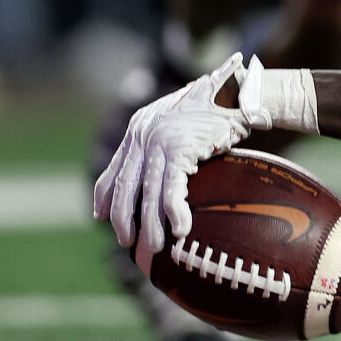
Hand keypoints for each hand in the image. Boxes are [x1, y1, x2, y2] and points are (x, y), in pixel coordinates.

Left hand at [93, 53, 268, 257]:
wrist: (240, 92)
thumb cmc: (218, 107)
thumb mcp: (181, 121)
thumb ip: (165, 142)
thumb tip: (165, 170)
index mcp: (140, 127)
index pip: (114, 168)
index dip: (103, 196)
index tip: (99, 218)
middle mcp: (144, 135)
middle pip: (124, 186)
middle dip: (123, 219)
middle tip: (127, 243)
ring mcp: (160, 142)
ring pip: (147, 193)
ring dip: (150, 225)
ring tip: (156, 247)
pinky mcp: (179, 150)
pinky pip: (171, 190)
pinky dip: (174, 213)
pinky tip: (181, 230)